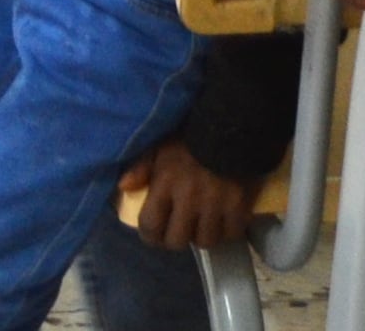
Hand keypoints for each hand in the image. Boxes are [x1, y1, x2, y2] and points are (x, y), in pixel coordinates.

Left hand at [120, 143, 256, 253]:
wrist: (234, 124)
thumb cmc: (192, 134)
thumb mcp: (161, 144)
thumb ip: (142, 165)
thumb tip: (124, 186)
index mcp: (165, 183)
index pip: (151, 225)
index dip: (150, 236)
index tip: (155, 234)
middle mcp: (188, 199)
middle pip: (177, 240)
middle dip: (176, 238)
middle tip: (180, 230)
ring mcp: (215, 205)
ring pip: (206, 241)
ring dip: (203, 235)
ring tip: (204, 225)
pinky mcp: (240, 206)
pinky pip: (232, 234)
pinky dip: (228, 231)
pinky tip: (225, 221)